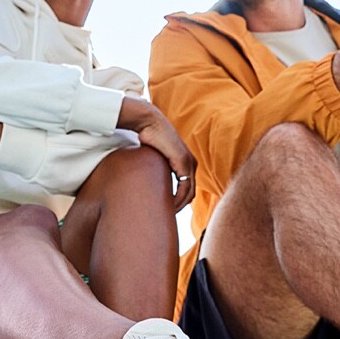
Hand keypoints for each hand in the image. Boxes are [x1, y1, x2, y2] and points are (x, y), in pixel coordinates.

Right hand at [117, 97, 196, 211]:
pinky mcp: (183, 162)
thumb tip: (148, 180)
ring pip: (189, 194)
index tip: (167, 210)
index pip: (187, 189)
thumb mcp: (155, 158)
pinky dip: (178, 200)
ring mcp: (189, 163)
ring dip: (178, 206)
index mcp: (186, 163)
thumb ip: (157, 169)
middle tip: (166, 216)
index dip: (179, 202)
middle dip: (179, 207)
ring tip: (166, 214)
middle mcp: (191, 163)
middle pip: (190, 194)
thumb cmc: (148, 138)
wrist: (149, 122)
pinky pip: (184, 188)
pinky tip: (168, 205)